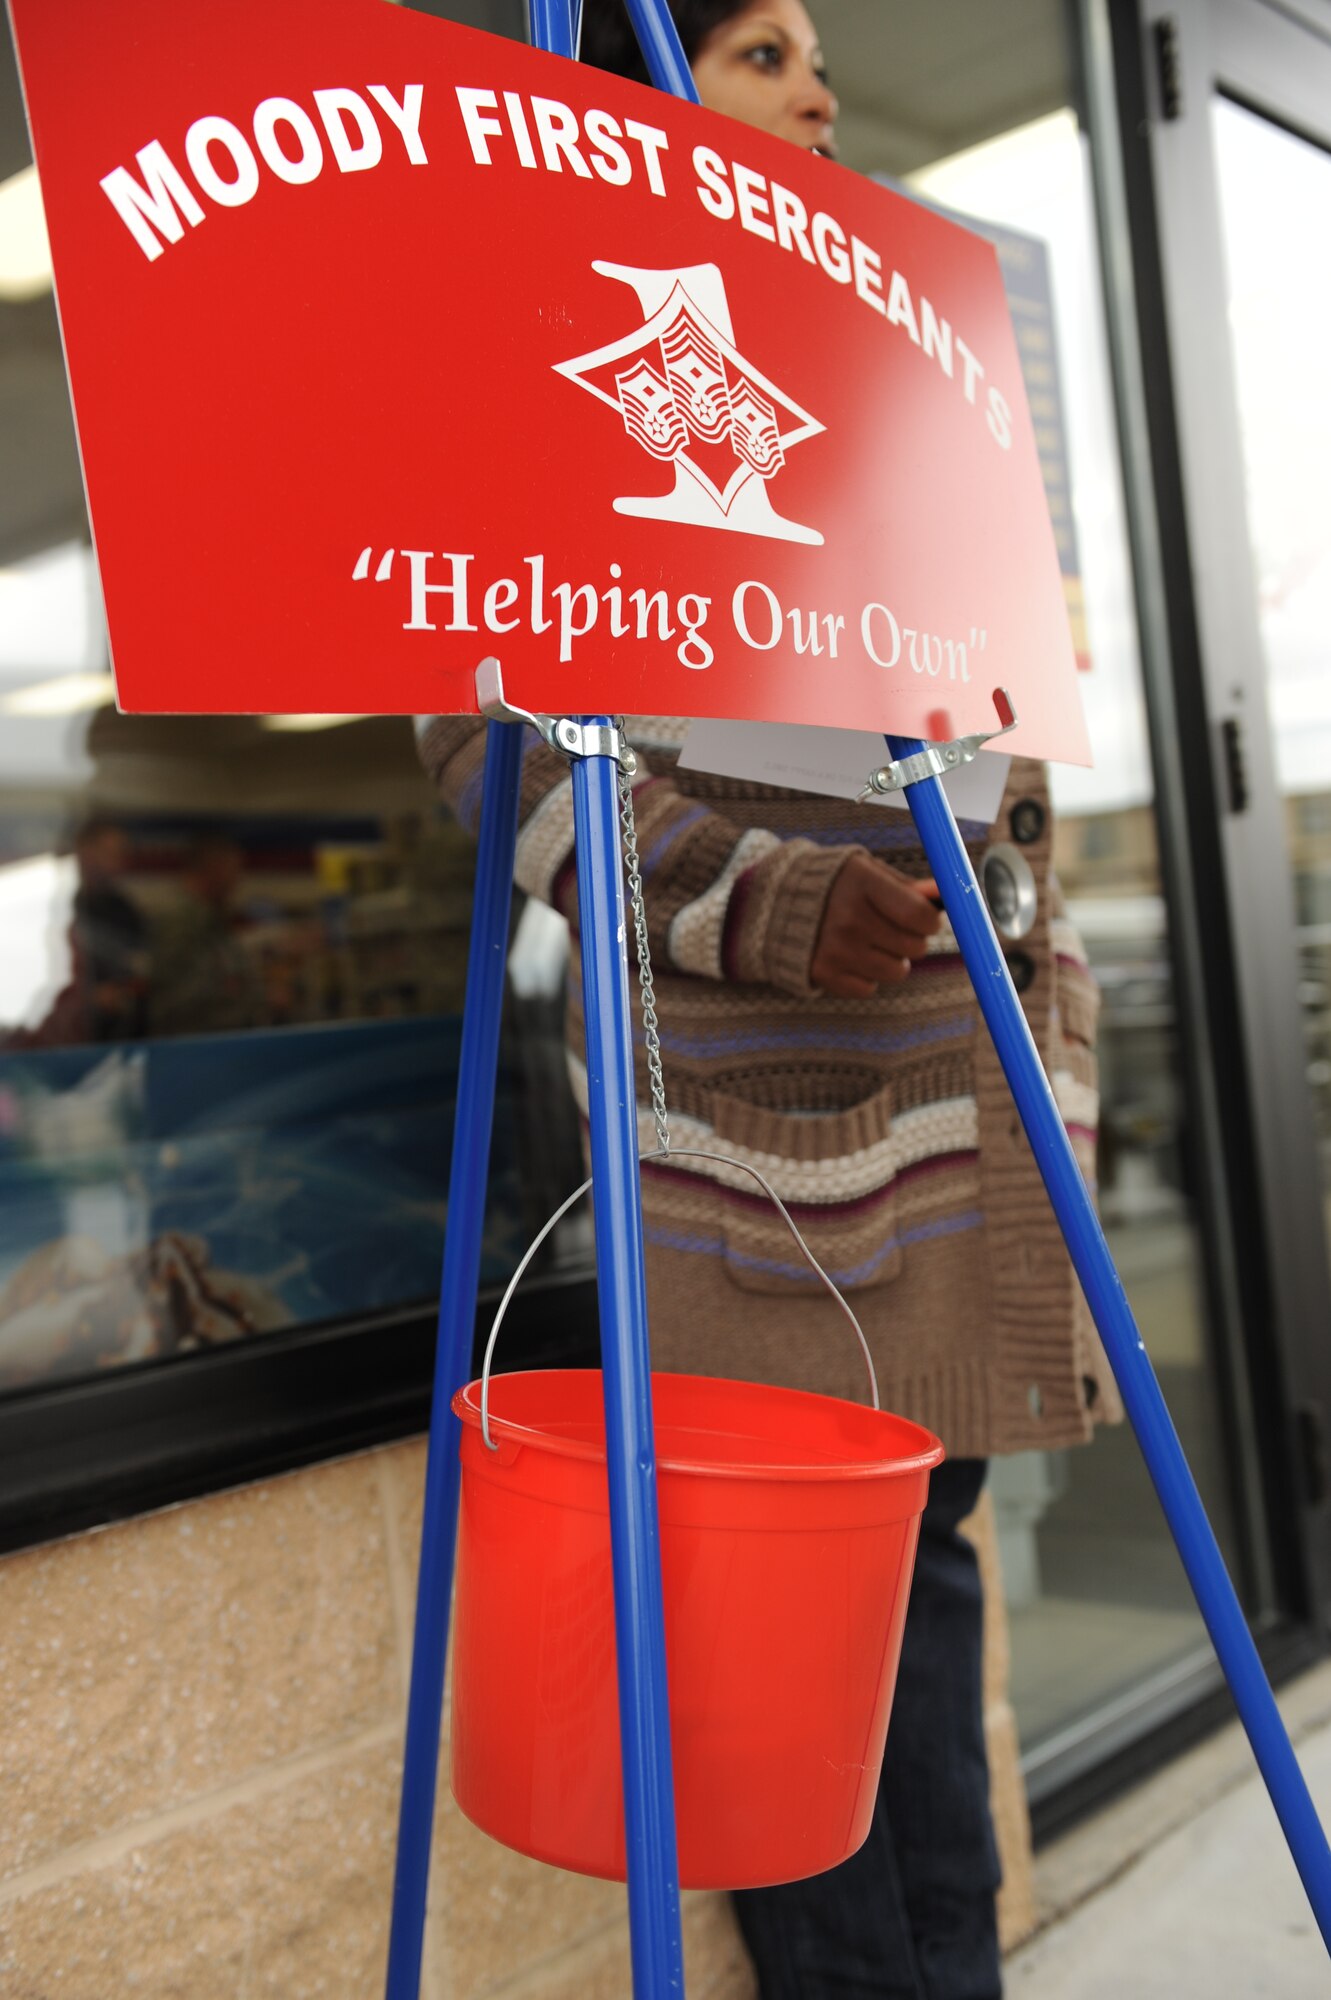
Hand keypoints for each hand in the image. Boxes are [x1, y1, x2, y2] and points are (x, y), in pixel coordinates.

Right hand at [810, 854, 941, 997]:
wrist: (776, 904)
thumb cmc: (838, 885)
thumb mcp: (868, 873)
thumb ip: (907, 887)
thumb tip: (946, 894)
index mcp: (862, 883)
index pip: (919, 916)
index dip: (930, 922)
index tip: (924, 920)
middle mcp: (848, 918)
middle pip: (913, 947)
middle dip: (913, 940)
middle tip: (895, 930)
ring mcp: (835, 949)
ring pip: (897, 972)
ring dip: (893, 960)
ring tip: (873, 943)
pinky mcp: (823, 973)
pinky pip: (870, 988)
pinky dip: (867, 976)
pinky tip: (851, 956)